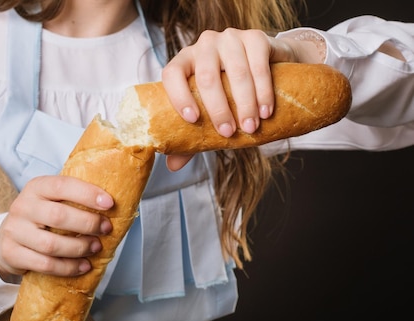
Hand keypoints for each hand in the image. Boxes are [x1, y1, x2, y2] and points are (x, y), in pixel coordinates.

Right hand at [0, 175, 113, 277]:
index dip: (87, 194)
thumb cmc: (40, 218)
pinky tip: (83, 266)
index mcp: (36, 187)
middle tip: (106, 229)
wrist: (7, 239)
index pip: (62, 186)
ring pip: (52, 244)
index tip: (109, 204)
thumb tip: (111, 207)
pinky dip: (68, 268)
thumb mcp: (51, 201)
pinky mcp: (12, 253)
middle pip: (58, 216)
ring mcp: (14, 231)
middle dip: (88, 224)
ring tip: (96, 248)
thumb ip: (73, 200)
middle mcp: (22, 206)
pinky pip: (45, 264)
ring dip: (80, 248)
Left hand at [163, 28, 323, 170]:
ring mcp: (230, 38)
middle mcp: (204, 45)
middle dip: (219, 109)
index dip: (179, 96)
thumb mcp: (209, 112)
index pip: (172, 74)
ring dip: (244, 103)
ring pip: (235, 72)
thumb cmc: (229, 93)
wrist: (266, 66)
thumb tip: (172, 166)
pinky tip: (265, 110)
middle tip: (229, 133)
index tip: (193, 120)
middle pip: (207, 77)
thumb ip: (190, 136)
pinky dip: (263, 90)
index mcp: (184, 61)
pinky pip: (259, 64)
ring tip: (250, 126)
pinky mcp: (256, 36)